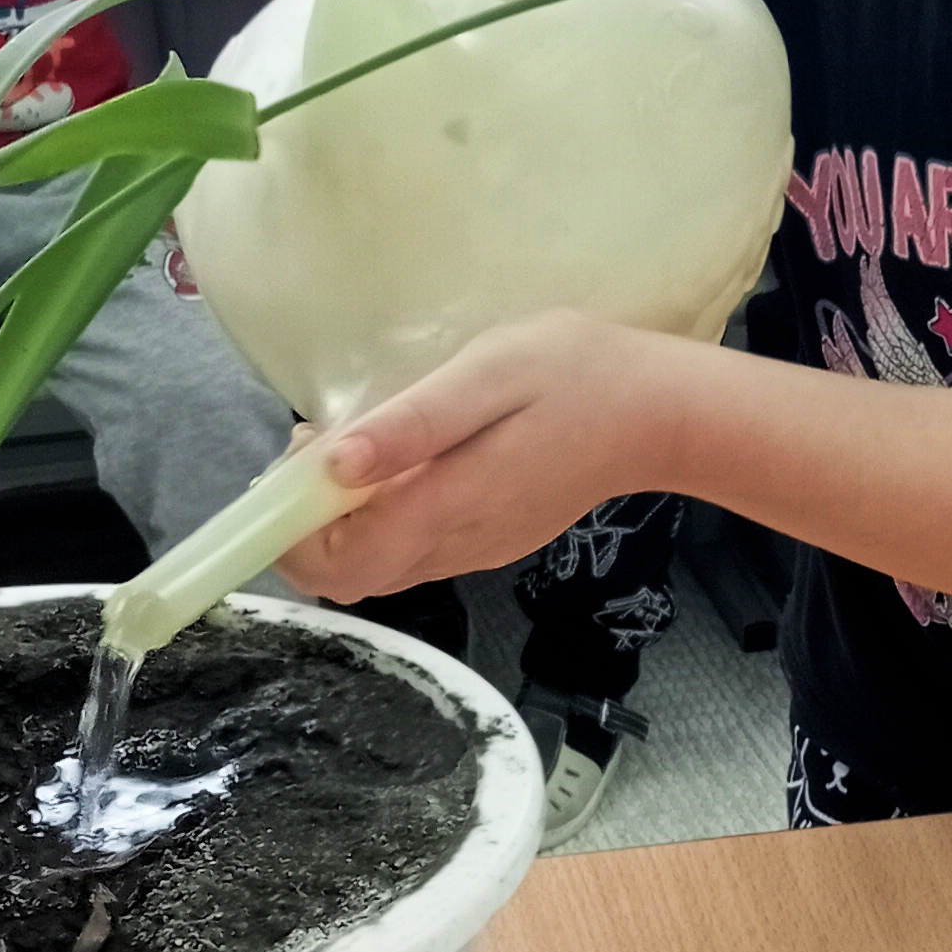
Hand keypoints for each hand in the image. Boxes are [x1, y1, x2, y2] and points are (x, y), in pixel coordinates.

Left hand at [277, 312, 679, 600]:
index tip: (290, 470)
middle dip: (306, 528)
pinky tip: (397, 463)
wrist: (662, 413)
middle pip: (349, 576)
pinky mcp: (490, 541)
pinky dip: (380, 520)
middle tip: (314, 452)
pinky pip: (412, 551)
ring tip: (353, 448)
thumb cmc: (576, 376)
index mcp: (449, 505)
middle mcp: (456, 544)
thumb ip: (410, 425)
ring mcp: (475, 549)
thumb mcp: (488, 375)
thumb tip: (331, 464)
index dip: (290, 531)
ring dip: (342, 523)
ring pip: (378, 567)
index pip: (339, 563)